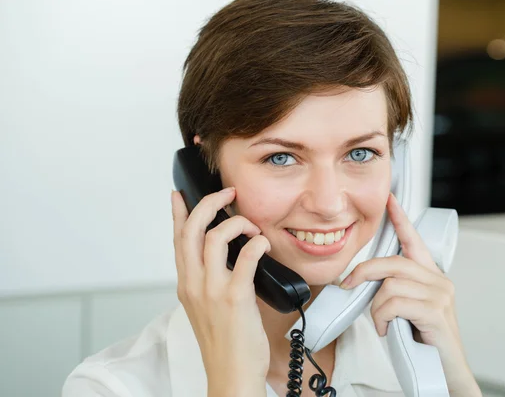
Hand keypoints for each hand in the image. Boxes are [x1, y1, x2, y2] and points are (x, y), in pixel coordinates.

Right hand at [171, 187, 269, 396]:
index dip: (178, 213)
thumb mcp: (206, 307)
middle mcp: (194, 284)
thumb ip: (208, 281)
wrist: (231, 373)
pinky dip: (256, 244)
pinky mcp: (235, 298)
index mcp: (186, 284)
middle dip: (209, 203)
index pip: (177, 240)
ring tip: (252, 228)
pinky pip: (245, 258)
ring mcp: (212, 290)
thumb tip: (226, 256)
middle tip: (228, 194)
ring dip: (236, 223)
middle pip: (191, 230)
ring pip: (214, 237)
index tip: (179, 195)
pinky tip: (263, 244)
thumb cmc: (224, 343)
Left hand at [340, 193, 480, 395]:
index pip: (414, 241)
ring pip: (390, 285)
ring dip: (376, 308)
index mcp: (430, 277)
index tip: (389, 199)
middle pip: (393, 262)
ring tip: (382, 324)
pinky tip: (389, 330)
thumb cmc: (421, 341)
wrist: (444, 373)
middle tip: (347, 285)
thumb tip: (360, 281)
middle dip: (364, 272)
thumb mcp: (404, 311)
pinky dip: (382, 318)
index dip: (400, 219)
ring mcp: (440, 296)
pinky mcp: (436, 312)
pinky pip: (394, 303)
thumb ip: (391, 290)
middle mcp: (438, 281)